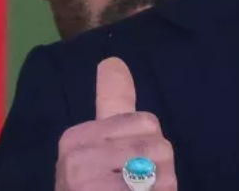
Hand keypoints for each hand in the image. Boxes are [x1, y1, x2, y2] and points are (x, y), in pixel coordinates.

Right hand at [54, 57, 177, 189]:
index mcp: (75, 139)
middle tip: (137, 189)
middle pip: (158, 146)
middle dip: (161, 171)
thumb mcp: (101, 146)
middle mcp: (75, 161)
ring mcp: (86, 187)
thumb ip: (110, 104)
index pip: (146, 121)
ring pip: (163, 175)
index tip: (127, 167)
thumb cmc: (97, 190)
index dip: (151, 147)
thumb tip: (112, 61)